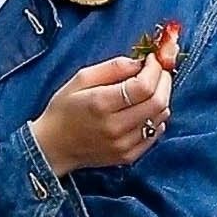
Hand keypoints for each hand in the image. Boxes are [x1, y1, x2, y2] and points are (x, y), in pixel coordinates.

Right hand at [32, 52, 170, 177]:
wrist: (52, 147)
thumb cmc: (64, 109)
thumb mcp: (80, 79)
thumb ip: (113, 67)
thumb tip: (141, 62)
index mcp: (101, 104)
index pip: (144, 86)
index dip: (155, 69)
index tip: (153, 60)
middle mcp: (115, 127)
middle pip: (158, 102)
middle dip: (164, 81)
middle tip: (158, 72)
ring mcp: (123, 144)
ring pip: (160, 117)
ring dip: (162, 98)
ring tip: (150, 90)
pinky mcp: (127, 156)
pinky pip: (155, 134)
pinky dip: (157, 119)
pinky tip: (145, 111)